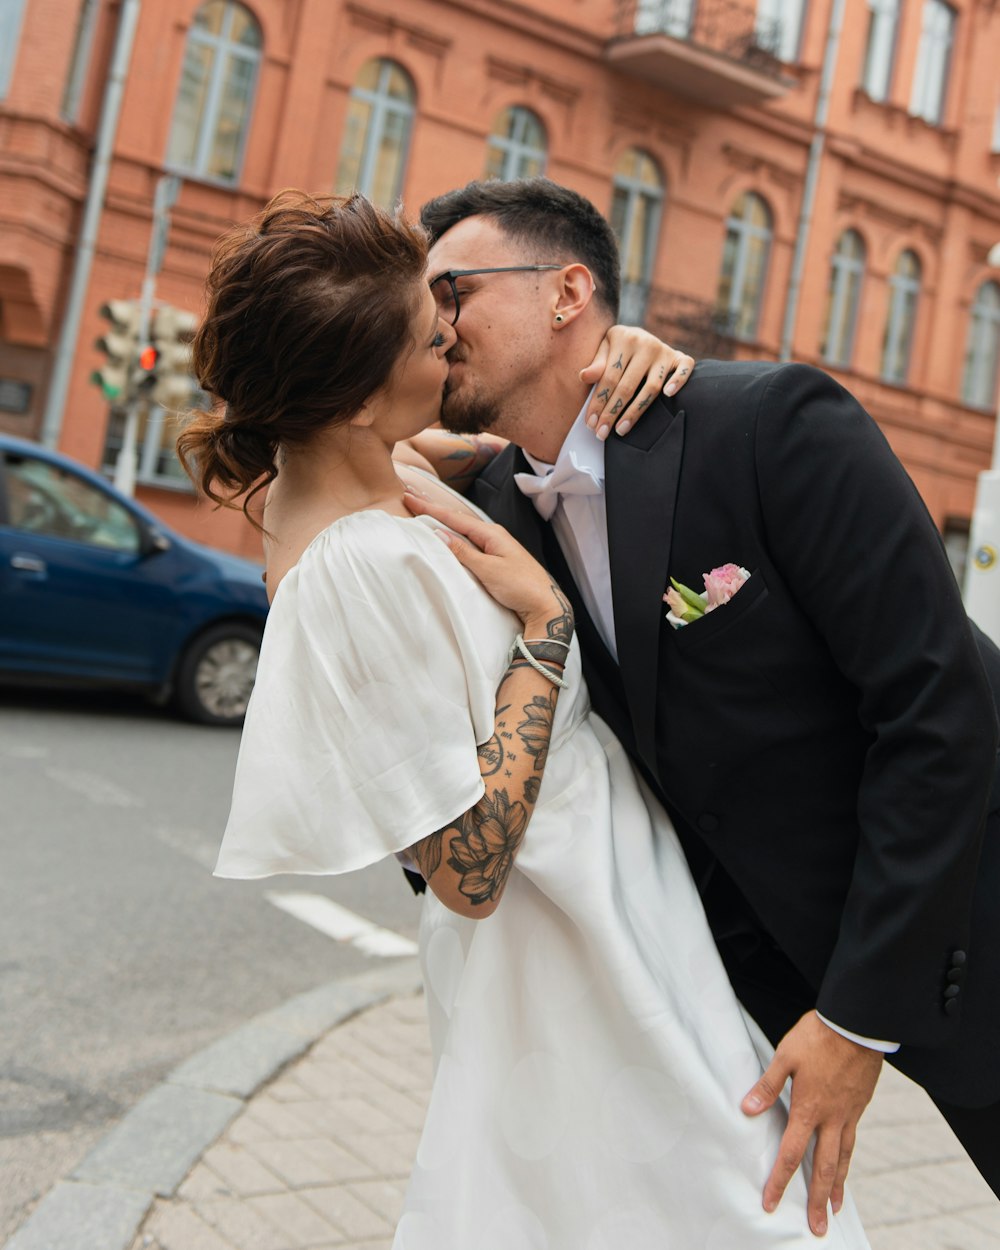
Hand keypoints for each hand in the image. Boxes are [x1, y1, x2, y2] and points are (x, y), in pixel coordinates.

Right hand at [404, 491, 571, 634]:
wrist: (546, 605)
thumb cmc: (521, 587)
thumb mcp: (488, 569)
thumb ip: (463, 552)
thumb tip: (440, 534)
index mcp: (491, 533)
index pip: (454, 518)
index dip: (430, 509)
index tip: (410, 498)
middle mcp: (494, 537)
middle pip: (458, 521)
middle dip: (435, 511)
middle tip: (413, 501)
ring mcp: (497, 548)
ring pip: (464, 532)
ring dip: (445, 525)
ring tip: (426, 516)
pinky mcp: (497, 561)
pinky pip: (471, 545)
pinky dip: (456, 540)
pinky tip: (450, 540)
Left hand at [580, 326, 694, 440]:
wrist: (643, 335)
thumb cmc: (619, 348)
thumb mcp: (605, 349)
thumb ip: (597, 364)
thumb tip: (584, 376)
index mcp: (624, 339)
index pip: (609, 377)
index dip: (598, 402)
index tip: (591, 423)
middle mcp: (646, 344)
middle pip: (627, 386)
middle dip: (612, 412)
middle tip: (602, 433)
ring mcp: (664, 351)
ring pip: (651, 387)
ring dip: (635, 411)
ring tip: (621, 429)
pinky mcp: (679, 357)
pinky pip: (684, 369)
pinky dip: (678, 381)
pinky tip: (668, 396)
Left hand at [742, 1012, 882, 1235]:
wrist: (857, 1024)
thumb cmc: (818, 1036)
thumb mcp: (785, 1055)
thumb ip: (767, 1086)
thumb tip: (746, 1110)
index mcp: (809, 1108)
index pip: (791, 1154)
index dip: (780, 1181)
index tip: (771, 1203)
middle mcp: (831, 1118)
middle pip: (823, 1168)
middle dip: (817, 1201)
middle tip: (817, 1229)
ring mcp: (849, 1114)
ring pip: (843, 1158)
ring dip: (837, 1186)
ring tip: (834, 1208)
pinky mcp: (860, 1106)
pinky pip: (852, 1141)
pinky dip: (848, 1159)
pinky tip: (844, 1164)